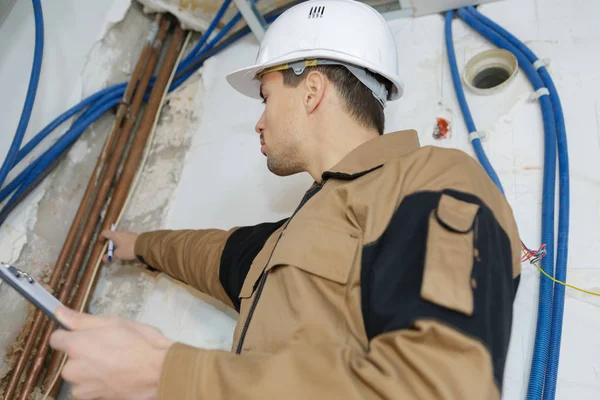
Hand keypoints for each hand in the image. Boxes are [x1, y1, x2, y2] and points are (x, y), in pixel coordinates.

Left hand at [49, 307, 172, 399]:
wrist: (160, 372)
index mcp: (77, 345)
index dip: (71, 334)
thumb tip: (59, 312)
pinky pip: (87, 389)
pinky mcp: (93, 398)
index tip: (85, 334)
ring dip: (90, 369)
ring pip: (78, 374)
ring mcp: (82, 386)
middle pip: (69, 358)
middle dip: (84, 353)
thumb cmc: (141, 344)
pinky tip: (115, 375)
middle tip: (109, 346)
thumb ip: (82, 320)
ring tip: (115, 362)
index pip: (56, 338)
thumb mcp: (115, 322)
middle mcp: (74, 368)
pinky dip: (97, 383)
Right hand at [101, 230, 138, 261]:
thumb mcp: (118, 254)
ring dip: (117, 243)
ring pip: (120, 237)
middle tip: (109, 250)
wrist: (144, 245)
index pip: (105, 233)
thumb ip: (110, 256)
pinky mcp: (134, 236)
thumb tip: (104, 259)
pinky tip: (126, 249)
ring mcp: (128, 233)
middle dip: (110, 242)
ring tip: (118, 250)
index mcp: (115, 235)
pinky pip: (126, 238)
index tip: (100, 243)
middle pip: (112, 235)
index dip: (101, 237)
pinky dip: (123, 243)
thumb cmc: (128, 249)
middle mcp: (121, 232)